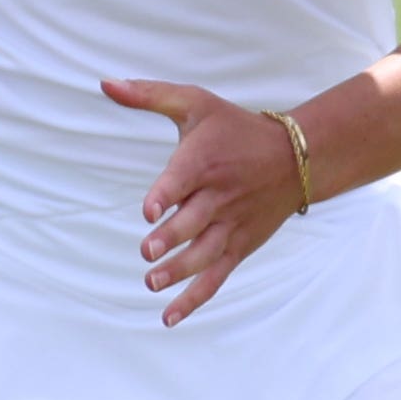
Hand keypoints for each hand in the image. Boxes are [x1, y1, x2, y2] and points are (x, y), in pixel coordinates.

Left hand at [103, 76, 308, 325]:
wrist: (296, 157)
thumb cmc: (235, 128)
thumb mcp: (196, 103)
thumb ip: (149, 95)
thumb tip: (104, 82)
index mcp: (204, 161)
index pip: (182, 180)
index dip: (164, 196)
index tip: (149, 211)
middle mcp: (219, 196)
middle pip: (193, 222)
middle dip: (171, 239)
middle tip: (147, 253)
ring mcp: (231, 225)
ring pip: (205, 254)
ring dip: (180, 271)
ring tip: (152, 281)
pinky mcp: (239, 247)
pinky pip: (216, 276)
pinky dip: (194, 298)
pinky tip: (168, 317)